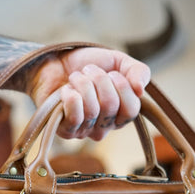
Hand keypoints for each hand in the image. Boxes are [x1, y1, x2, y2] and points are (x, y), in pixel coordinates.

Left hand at [27, 47, 150, 140]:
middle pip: (111, 105)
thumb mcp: (118, 62)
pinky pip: (75, 117)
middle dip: (99, 79)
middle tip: (88, 70)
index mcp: (121, 114)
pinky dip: (70, 96)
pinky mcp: (66, 131)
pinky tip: (66, 90)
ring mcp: (85, 131)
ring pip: (92, 109)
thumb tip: (140, 90)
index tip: (111, 72)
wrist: (54, 63)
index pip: (132, 109)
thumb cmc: (87, 64)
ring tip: (75, 77)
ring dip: (82, 83)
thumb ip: (138, 71)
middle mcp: (105, 127)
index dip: (122, 86)